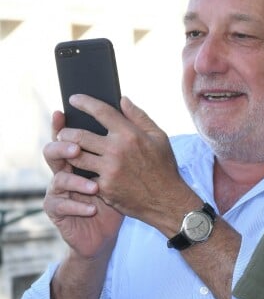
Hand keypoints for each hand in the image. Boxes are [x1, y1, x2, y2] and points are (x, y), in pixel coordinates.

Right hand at [43, 111, 122, 259]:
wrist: (115, 225)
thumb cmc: (124, 188)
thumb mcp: (129, 157)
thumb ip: (125, 129)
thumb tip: (123, 99)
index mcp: (81, 154)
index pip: (69, 135)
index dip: (61, 124)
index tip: (61, 112)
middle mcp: (67, 168)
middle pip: (55, 152)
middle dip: (65, 148)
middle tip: (78, 149)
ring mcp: (60, 189)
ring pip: (58, 179)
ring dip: (76, 181)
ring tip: (94, 186)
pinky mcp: (59, 210)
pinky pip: (62, 205)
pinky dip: (77, 205)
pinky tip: (92, 207)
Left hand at [55, 95, 191, 229]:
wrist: (165, 199)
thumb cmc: (163, 166)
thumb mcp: (159, 137)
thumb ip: (139, 116)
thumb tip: (123, 100)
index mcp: (130, 134)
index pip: (101, 112)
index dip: (85, 103)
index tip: (74, 99)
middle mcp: (117, 150)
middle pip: (79, 135)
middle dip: (66, 132)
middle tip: (64, 132)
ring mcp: (108, 170)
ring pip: (76, 156)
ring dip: (67, 151)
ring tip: (66, 148)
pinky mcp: (104, 188)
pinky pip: (84, 176)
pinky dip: (80, 172)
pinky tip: (79, 170)